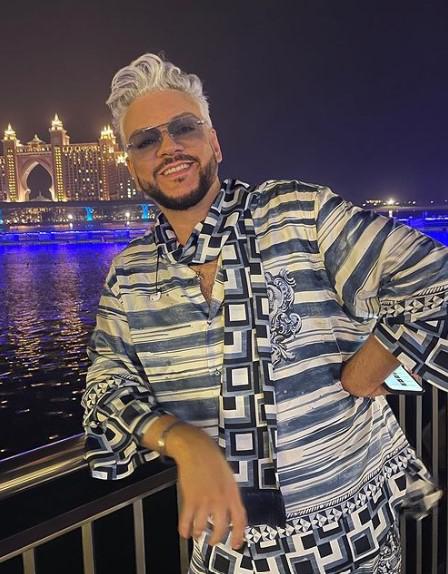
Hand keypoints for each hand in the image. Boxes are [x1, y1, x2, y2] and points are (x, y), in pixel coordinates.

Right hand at [167, 424, 246, 548]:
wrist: (196, 450)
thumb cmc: (213, 459)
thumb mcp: (228, 477)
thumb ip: (230, 494)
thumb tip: (230, 509)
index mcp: (232, 493)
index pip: (240, 519)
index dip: (238, 535)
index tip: (235, 544)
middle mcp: (220, 499)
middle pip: (221, 528)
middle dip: (216, 538)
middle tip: (213, 541)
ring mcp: (205, 500)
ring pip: (202, 527)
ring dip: (199, 533)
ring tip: (197, 534)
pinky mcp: (190, 499)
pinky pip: (186, 521)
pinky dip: (184, 529)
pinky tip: (184, 532)